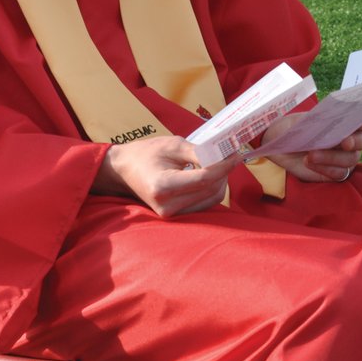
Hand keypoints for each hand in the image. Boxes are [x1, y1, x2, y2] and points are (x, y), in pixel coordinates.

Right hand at [92, 135, 240, 216]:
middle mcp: (167, 206)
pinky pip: (204, 204)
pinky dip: (212, 189)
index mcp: (163, 186)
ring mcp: (171, 214)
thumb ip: (199, 151)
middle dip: (224, 172)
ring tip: (219, 163)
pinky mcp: (177, 216)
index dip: (224, 166)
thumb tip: (224, 155)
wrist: (126, 170)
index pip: (204, 179)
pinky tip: (210, 175)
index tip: (235, 153)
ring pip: (211, 200)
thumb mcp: (173, 145)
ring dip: (221, 181)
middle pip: (210, 191)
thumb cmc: (147, 154)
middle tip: (229, 154)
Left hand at [259, 113, 361, 182]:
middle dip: (355, 141)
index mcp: (344, 121)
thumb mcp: (299, 121)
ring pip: (351, 159)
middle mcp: (349, 139)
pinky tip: (310, 163)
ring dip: (332, 157)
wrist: (276, 146)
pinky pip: (339, 174)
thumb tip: (327, 121)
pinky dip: (326, 169)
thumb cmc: (291, 128)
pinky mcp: (334, 173)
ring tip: (311, 155)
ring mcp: (343, 157)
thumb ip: (315, 121)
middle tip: (344, 142)